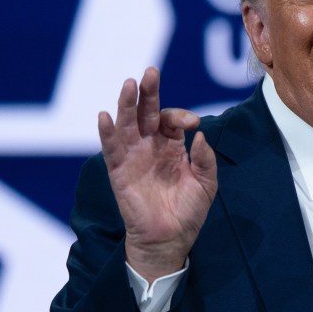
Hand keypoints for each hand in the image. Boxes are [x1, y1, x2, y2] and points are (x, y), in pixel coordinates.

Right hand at [98, 67, 217, 281]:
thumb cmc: (188, 212)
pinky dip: (107, 132)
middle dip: (148, 93)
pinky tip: (106, 115)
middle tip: (151, 72)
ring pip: (127, 124)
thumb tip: (199, 134)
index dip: (179, 116)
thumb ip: (205, 159)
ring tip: (129, 84)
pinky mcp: (119, 171)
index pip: (170, 120)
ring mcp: (133, 157)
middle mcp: (150, 147)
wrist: (170, 239)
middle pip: (146, 113)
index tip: (191, 123)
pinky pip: (111, 149)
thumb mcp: (206, 184)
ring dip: (127, 104)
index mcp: (171, 147)